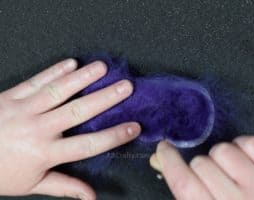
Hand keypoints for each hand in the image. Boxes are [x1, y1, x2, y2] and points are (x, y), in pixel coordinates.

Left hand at [0, 59, 140, 199]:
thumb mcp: (32, 185)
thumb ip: (64, 187)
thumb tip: (91, 197)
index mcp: (44, 153)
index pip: (87, 145)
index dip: (113, 137)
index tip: (133, 127)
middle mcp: (38, 129)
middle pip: (78, 112)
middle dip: (105, 99)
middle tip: (125, 87)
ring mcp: (24, 109)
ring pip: (58, 91)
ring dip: (82, 78)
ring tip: (102, 68)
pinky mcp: (12, 96)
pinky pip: (36, 81)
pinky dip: (54, 71)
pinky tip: (70, 63)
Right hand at [150, 136, 253, 199]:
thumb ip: (182, 187)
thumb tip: (159, 158)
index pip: (184, 182)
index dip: (170, 160)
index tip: (164, 147)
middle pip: (201, 164)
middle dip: (200, 167)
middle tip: (211, 178)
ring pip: (223, 150)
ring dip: (220, 157)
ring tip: (229, 172)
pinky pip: (250, 142)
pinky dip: (242, 146)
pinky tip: (244, 161)